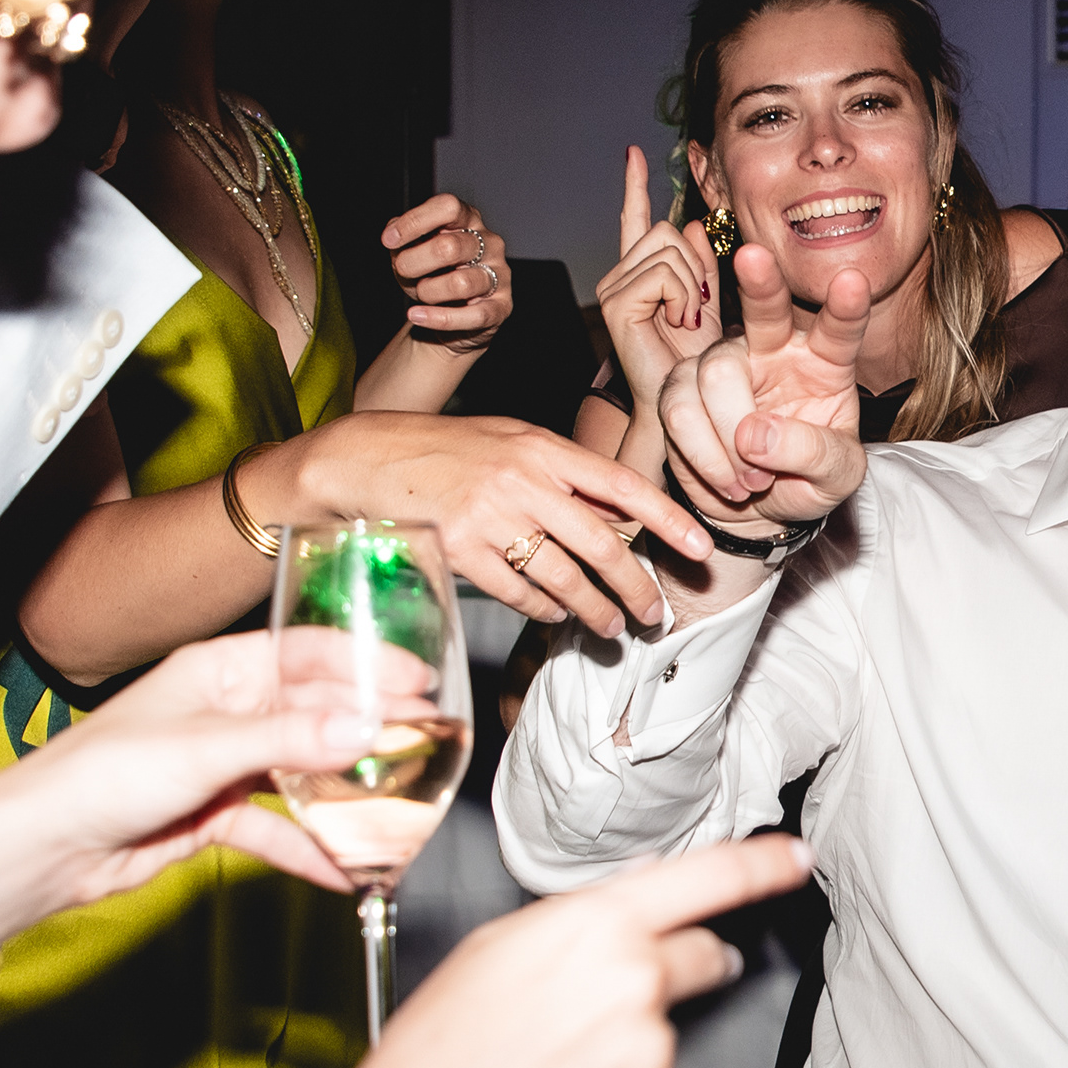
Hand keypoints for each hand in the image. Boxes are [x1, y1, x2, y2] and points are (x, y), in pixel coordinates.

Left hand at [0, 631, 387, 938]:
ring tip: (398, 809)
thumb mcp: (203, 748)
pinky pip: (278, 829)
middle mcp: (226, 712)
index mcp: (218, 671)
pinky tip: (345, 867)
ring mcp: (222, 766)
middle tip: (425, 748)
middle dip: (369, 733)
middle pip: (314, 715)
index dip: (366, 665)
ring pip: (302, 774)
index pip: (309, 654)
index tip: (419, 682)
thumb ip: (287, 740)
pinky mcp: (214, 816)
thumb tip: (363, 727)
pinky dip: (311, 848)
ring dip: (346, 793)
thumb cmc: (99, 776)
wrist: (43, 848)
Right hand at [301, 412, 708, 634]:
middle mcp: (523, 482)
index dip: (668, 519)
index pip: (622, 484)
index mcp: (542, 448)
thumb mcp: (509, 441)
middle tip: (655, 614)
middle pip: (602, 546)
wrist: (367, 459)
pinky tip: (555, 615)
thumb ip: (561, 473)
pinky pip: (519, 594)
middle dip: (637, 588)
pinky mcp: (461, 553)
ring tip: (611, 626)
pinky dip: (544, 610)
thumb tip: (616, 516)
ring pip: (565, 579)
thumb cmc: (445, 451)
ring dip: (595, 611)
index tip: (700, 548)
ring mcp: (491, 519)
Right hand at [355, 834, 805, 1067]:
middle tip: (608, 1008)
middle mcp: (636, 981)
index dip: (762, 864)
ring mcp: (654, 1052)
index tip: (795, 858)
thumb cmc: (437, 1053)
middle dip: (684, 967)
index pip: (707, 878)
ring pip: (667, 1034)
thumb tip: (637, 894)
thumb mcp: (497, 950)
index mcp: (592, 926)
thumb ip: (579, 919)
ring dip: (631, 1047)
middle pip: (703, 955)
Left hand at [381, 193, 511, 353]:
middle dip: (414, 262)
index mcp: (469, 220)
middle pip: (450, 246)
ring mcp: (499, 275)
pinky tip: (416, 315)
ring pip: (460, 283)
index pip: (448, 207)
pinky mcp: (501, 307)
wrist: (447, 315)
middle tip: (402, 270)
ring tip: (420, 293)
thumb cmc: (431, 274)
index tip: (389, 240)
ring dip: (428, 291)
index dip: (415, 222)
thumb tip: (393, 235)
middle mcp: (490, 243)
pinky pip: (473, 315)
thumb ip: (403, 236)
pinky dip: (438, 318)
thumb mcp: (413, 249)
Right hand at [596, 147, 713, 417]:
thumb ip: (701, 266)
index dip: (635, 186)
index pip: (635, 220)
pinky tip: (675, 324)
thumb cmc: (695, 364)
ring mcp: (613, 288)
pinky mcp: (616, 302)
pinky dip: (680, 298)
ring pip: (669, 251)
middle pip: (667, 230)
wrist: (685, 405)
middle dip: (695, 266)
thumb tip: (697, 225)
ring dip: (690, 286)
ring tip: (684, 322)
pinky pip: (662, 275)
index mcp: (639, 274)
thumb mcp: (709, 307)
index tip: (633, 153)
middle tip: (694, 309)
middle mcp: (619, 275)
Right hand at [660, 244, 868, 530]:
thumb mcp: (836, 477)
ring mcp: (724, 364)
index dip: (846, 306)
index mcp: (825, 361)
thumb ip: (812, 454)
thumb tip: (754, 437)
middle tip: (753, 257)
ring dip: (729, 439)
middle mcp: (774, 350)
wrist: (762, 510)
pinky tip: (728, 482)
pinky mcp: (683, 389)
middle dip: (759, 283)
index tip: (851, 281)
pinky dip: (702, 455)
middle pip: (765, 310)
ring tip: (753, 483)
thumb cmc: (810, 482)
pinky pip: (679, 410)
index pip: (840, 329)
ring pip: (714, 375)